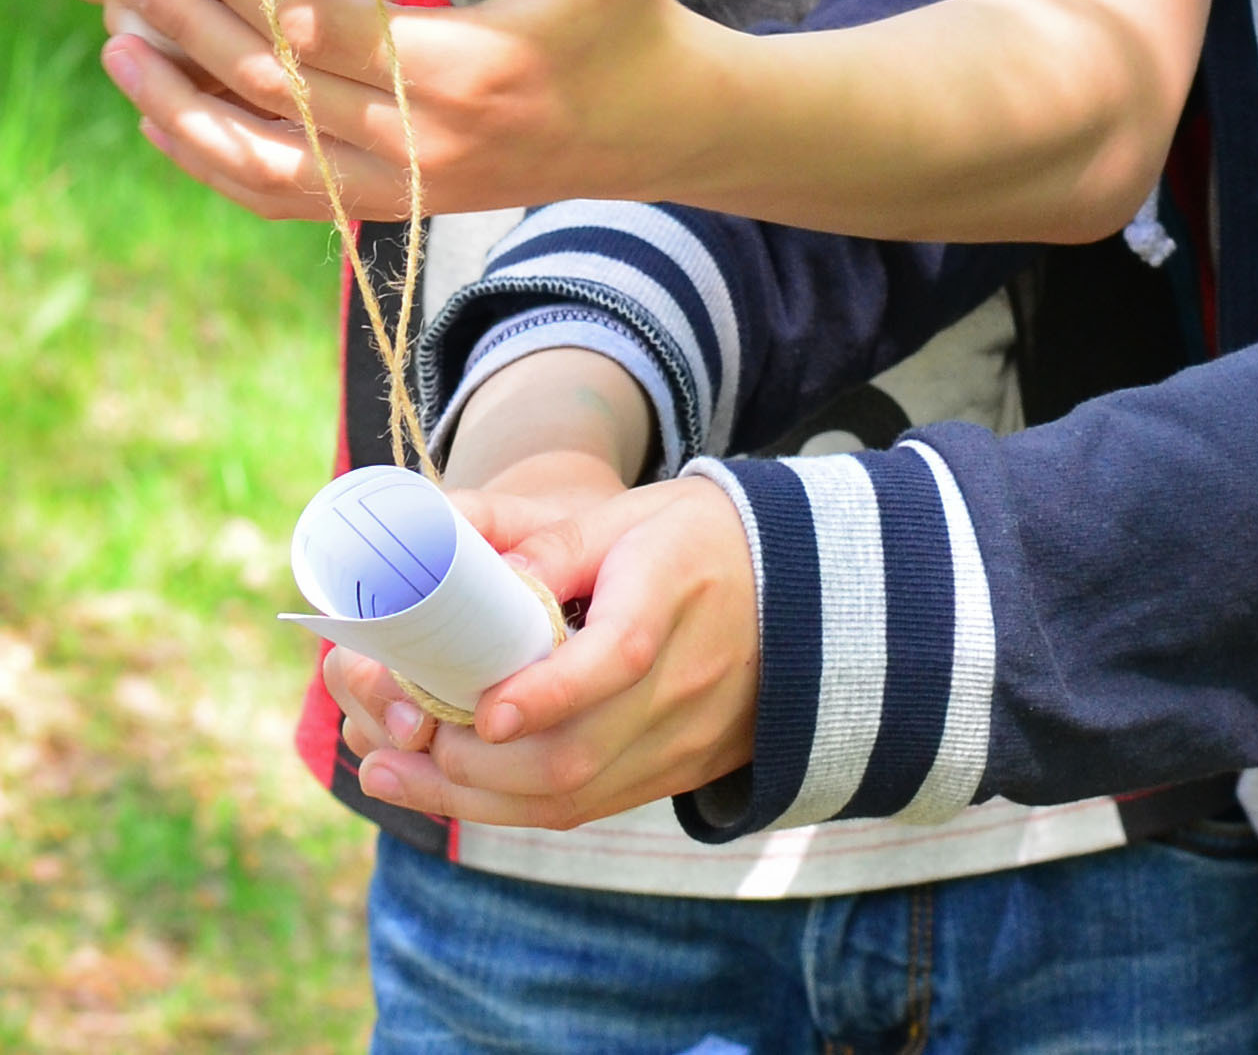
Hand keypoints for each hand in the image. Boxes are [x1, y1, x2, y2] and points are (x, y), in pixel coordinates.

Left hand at [100, 0, 729, 219]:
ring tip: (122, 49)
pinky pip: (285, 200)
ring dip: (180, 106)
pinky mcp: (398, 207)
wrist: (658, 125)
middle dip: (191, 24)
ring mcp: (407, 184)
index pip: (321, 23)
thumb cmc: (628, 14)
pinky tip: (170, 122)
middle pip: (274, 86)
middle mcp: (425, 139)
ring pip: (260, 158)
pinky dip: (217, 165)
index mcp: (468, 66)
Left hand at [328, 475, 759, 829]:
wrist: (799, 588)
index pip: (618, 656)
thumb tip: (459, 573)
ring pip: (574, 796)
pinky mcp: (676, 773)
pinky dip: (512, 806)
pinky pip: (588, 807)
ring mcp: (685, 739)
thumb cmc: (693, 538)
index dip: (548, 693)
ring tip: (392, 773)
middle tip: (396, 742)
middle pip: (580, 750)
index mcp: (676, 589)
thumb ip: (546, 545)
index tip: (483, 712)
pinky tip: (453, 790)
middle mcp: (687, 679)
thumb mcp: (626, 516)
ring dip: (474, 797)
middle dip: (475, 764)